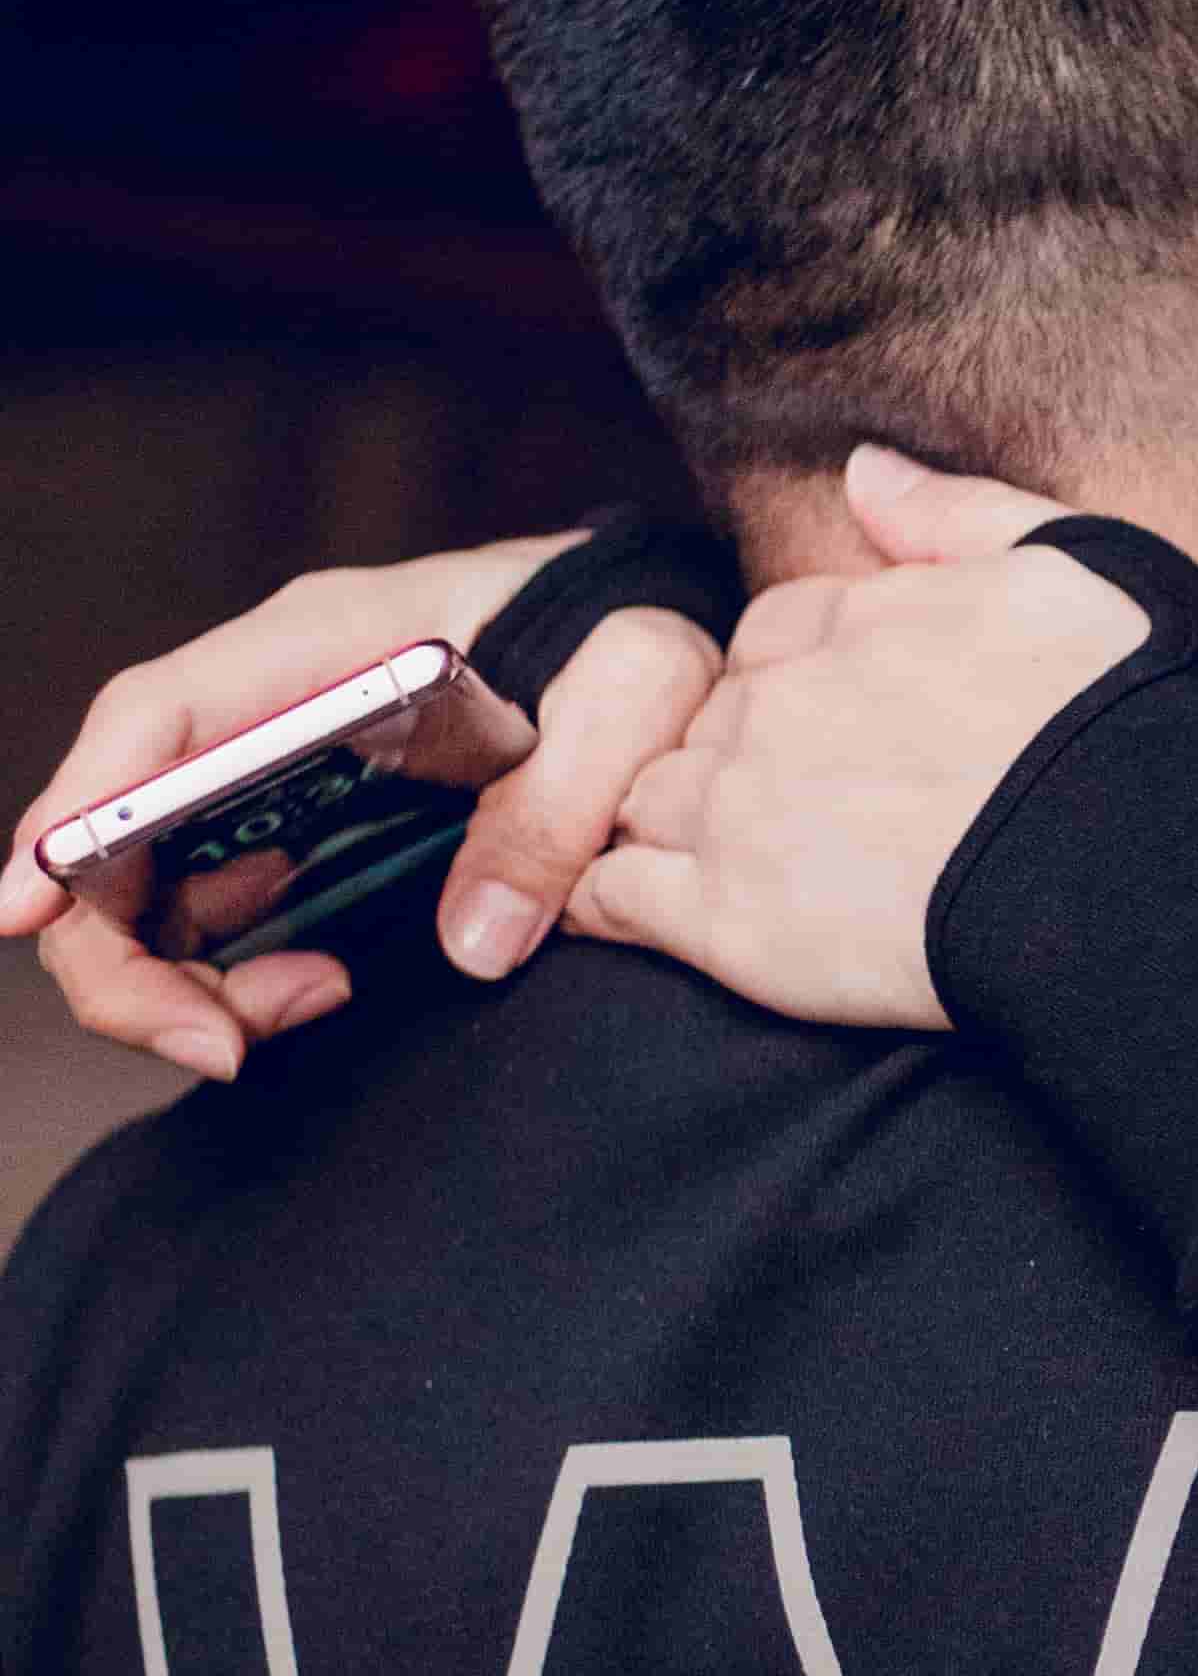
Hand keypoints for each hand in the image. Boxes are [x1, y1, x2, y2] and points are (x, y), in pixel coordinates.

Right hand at [3, 534, 712, 1079]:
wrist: (657, 630)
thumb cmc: (631, 627)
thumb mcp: (633, 690)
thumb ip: (560, 807)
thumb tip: (475, 944)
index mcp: (321, 643)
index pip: (155, 720)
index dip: (76, 810)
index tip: (24, 906)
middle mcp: (267, 702)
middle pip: (117, 828)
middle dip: (128, 956)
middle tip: (222, 1048)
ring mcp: (271, 769)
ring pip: (153, 889)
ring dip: (188, 981)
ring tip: (311, 1008)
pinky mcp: (299, 826)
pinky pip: (215, 914)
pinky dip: (239, 975)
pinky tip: (324, 991)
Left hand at [577, 453, 1138, 1029]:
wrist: (1134, 875)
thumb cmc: (1134, 723)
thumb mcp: (1083, 568)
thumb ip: (959, 515)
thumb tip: (861, 468)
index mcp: (854, 617)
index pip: (772, 633)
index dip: (797, 678)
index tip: (835, 726)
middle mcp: (781, 701)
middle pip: (708, 714)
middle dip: (733, 751)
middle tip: (791, 810)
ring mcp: (742, 807)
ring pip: (648, 794)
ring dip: (669, 821)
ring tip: (720, 863)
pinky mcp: (727, 918)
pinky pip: (615, 893)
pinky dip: (609, 898)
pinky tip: (633, 910)